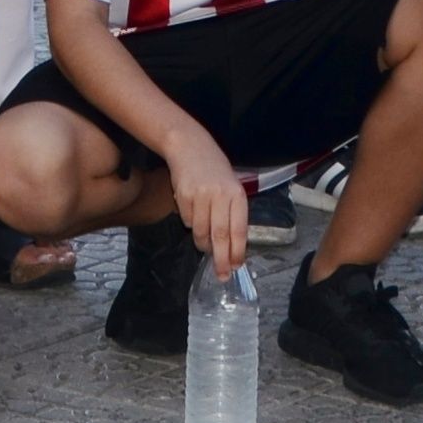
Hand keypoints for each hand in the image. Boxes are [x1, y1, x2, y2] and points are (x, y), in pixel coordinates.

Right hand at [161, 124, 248, 271]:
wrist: (190, 147)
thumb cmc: (215, 171)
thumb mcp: (231, 188)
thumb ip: (232, 214)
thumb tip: (232, 247)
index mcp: (237, 194)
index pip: (238, 228)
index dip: (237, 250)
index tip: (236, 266)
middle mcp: (220, 195)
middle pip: (220, 235)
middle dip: (221, 259)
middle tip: (222, 275)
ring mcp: (200, 196)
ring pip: (201, 232)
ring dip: (203, 243)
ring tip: (205, 243)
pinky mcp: (183, 196)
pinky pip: (186, 221)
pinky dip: (190, 225)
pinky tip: (193, 213)